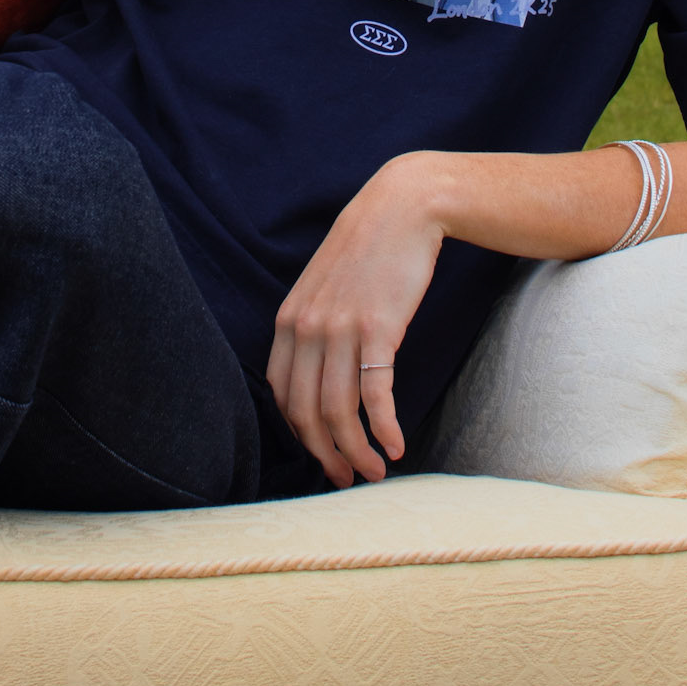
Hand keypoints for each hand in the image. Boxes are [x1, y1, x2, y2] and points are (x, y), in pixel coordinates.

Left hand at [266, 154, 444, 489]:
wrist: (403, 207)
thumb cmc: (367, 247)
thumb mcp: (323, 285)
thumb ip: (313, 325)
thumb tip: (317, 371)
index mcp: (288, 320)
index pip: (283, 397)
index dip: (301, 435)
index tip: (322, 453)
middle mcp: (307, 328)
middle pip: (307, 414)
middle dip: (327, 455)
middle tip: (348, 478)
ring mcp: (341, 329)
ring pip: (339, 412)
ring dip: (357, 452)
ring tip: (375, 471)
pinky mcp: (378, 329)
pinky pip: (376, 395)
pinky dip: (384, 428)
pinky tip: (396, 446)